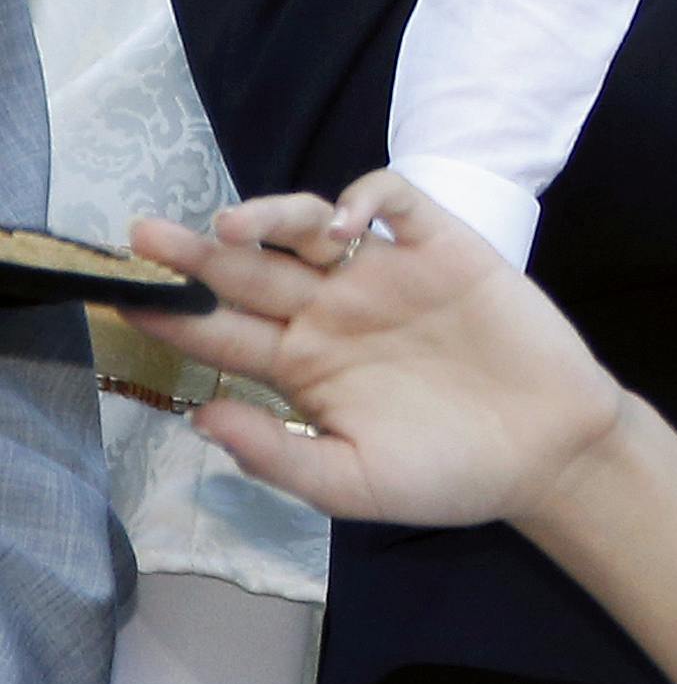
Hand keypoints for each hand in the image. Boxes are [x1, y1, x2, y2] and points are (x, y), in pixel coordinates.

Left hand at [123, 173, 627, 530]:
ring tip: (234, 226)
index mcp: (303, 369)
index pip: (222, 333)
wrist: (548, 451)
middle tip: (144, 235)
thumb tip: (200, 414)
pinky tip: (348, 222)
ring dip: (270, 218)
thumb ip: (277, 455)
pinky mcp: (444, 248)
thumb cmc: (449, 474)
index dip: (173, 315)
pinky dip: (368, 199)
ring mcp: (387, 276)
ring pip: (312, 227)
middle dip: (195, 253)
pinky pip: (398, 204)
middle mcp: (334, 313)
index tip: (122, 300)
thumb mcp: (351, 484)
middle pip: (250, 271)